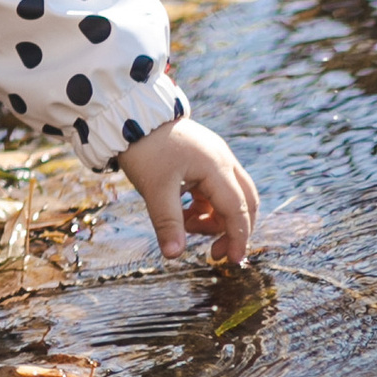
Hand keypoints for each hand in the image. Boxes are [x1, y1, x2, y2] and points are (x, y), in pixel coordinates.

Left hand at [118, 115, 259, 266]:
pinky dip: (203, 207)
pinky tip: (182, 214)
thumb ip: (167, 223)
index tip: (232, 261)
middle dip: (232, 230)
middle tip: (213, 253)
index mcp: (217, 167)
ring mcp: (215, 159)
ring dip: (213, 219)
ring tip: (184, 225)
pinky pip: (214, 191)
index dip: (239, 237)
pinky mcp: (204, 160)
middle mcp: (224, 161)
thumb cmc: (146, 149)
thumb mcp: (155, 189)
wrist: (132, 115)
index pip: (238, 209)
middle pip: (245, 203)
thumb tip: (173, 256)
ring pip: (229, 198)